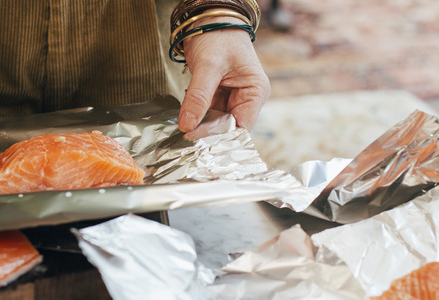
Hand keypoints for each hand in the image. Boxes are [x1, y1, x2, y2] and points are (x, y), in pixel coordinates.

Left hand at [178, 14, 270, 131]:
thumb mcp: (208, 66)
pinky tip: (184, 124)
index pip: (241, 127)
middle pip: (229, 128)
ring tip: (183, 135)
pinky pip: (207, 115)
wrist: (208, 19)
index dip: (221, 137)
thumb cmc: (218, 35)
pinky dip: (196, 120)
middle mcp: (246, 99)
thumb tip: (187, 125)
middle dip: (209, 135)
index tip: (198, 141)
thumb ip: (198, 96)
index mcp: (255, 92)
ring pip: (216, 124)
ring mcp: (231, 99)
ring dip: (200, 129)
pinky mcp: (217, 97)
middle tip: (186, 141)